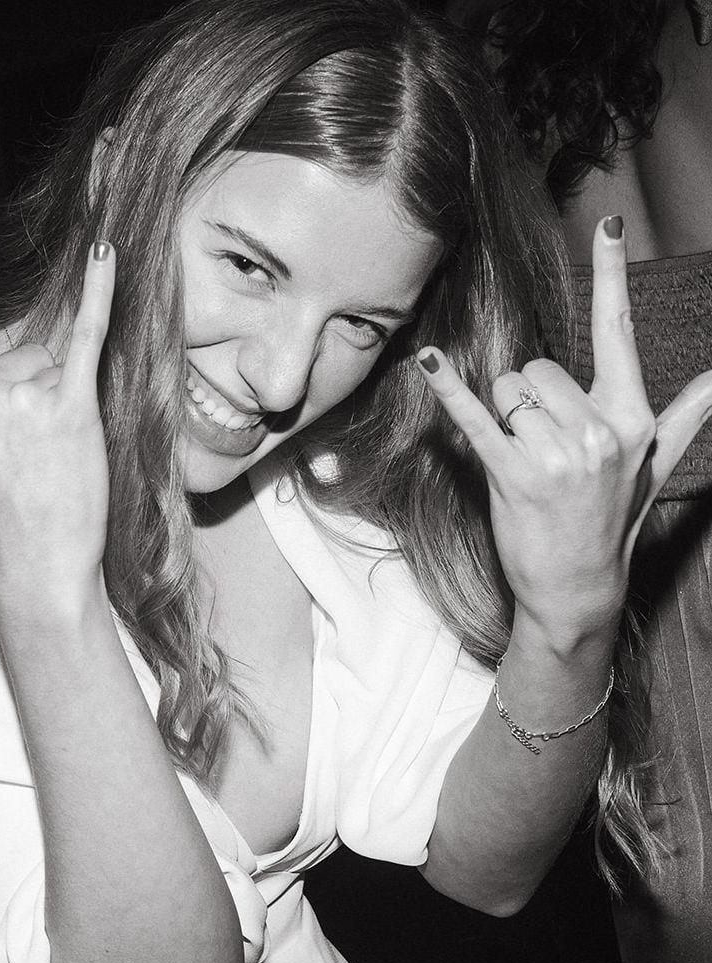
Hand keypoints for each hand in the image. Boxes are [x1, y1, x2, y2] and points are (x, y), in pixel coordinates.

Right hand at [0, 195, 115, 596]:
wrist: (35, 566)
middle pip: (13, 351)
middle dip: (29, 393)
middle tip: (33, 455)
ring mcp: (23, 397)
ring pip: (48, 365)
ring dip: (56, 400)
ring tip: (51, 456)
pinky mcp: (70, 407)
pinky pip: (85, 339)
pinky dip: (98, 295)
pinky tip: (105, 252)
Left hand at [418, 216, 711, 646]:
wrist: (579, 586)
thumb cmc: (611, 520)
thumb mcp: (657, 465)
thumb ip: (689, 417)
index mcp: (632, 417)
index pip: (620, 332)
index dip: (613, 275)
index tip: (611, 224)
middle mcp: (600, 429)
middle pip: (537, 368)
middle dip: (527, 399)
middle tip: (540, 447)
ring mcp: (559, 454)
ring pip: (507, 392)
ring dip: (504, 420)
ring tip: (523, 462)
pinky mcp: (515, 475)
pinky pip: (476, 419)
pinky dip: (448, 389)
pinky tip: (428, 360)